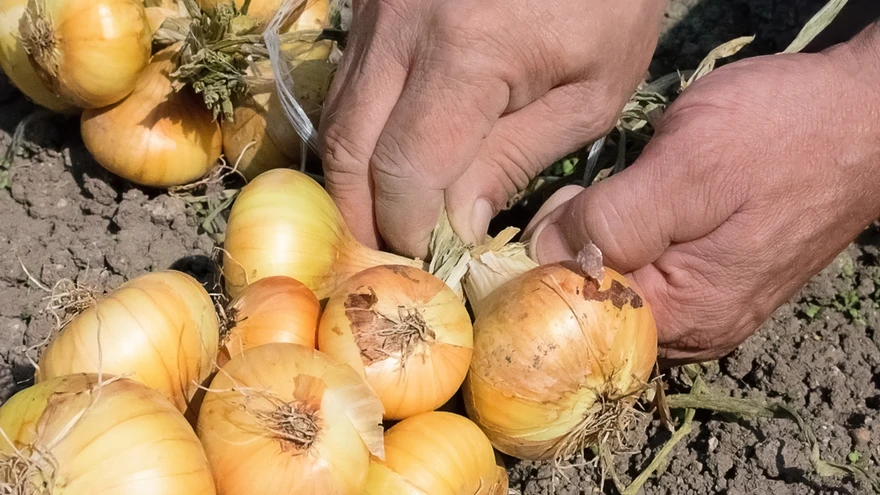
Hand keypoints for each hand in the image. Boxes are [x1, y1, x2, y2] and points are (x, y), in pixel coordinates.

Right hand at [319, 0, 666, 257]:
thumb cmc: (608, 2)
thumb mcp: (587, 91)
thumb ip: (514, 161)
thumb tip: (454, 228)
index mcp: (466, 53)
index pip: (405, 172)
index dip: (409, 229)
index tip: (430, 261)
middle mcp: (399, 28)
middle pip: (347, 149)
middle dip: (362, 215)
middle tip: (390, 253)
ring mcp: (374, 9)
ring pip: (337, 118)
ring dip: (356, 177)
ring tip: (387, 216)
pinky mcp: (368, 1)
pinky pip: (348, 84)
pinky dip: (361, 133)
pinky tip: (388, 160)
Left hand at [524, 30, 879, 365]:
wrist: (862, 118)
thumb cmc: (781, 136)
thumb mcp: (689, 167)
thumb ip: (611, 221)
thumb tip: (541, 254)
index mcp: (685, 315)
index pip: (577, 320)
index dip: (545, 269)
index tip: (547, 215)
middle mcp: (694, 328)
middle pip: (592, 309)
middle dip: (569, 253)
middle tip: (581, 193)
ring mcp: (706, 306)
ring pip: (616, 287)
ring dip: (597, 241)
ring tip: (613, 191)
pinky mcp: (712, 278)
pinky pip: (645, 272)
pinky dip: (625, 239)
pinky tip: (635, 201)